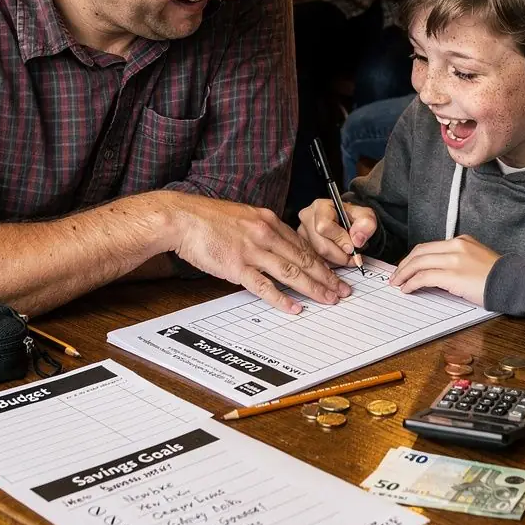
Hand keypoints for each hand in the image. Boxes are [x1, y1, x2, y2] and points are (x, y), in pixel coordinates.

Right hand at [170, 195, 352, 313]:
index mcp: (268, 220)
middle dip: (327, 276)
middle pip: (303, 258)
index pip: (302, 244)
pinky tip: (294, 307)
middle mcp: (265, 233)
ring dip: (313, 287)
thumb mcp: (243, 217)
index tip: (335, 272)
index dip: (322, 261)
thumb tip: (276, 245)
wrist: (182, 218)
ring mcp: (252, 250)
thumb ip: (261, 230)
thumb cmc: (208, 219)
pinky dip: (281, 298)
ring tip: (328, 299)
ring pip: (291, 271)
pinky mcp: (237, 265)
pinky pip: (264, 285)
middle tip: (343, 290)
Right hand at [298, 198, 378, 268]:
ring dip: (336, 262)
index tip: (352, 247)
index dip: (340, 240)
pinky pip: (315, 263)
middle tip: (353, 258)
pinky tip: (336, 261)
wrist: (346, 222)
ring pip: (317, 257)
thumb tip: (357, 240)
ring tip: (346, 257)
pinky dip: (329, 266)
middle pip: (321, 246)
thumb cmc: (351, 217)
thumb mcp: (365, 215)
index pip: (324, 227)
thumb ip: (366, 223)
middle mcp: (307, 220)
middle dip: (340, 256)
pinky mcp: (303, 248)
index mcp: (320, 207)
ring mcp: (302, 235)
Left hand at [392, 235, 500, 306]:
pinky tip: (408, 289)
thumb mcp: (478, 259)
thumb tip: (439, 274)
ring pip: (419, 263)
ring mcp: (454, 259)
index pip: (429, 246)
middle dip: (404, 264)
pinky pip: (424, 277)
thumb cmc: (500, 277)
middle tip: (396, 276)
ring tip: (397, 284)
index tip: (405, 267)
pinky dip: (412, 283)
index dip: (413, 258)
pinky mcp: (453, 275)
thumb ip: (459, 260)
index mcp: (462, 241)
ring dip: (404, 274)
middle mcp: (456, 246)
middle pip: (419, 252)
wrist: (514, 282)